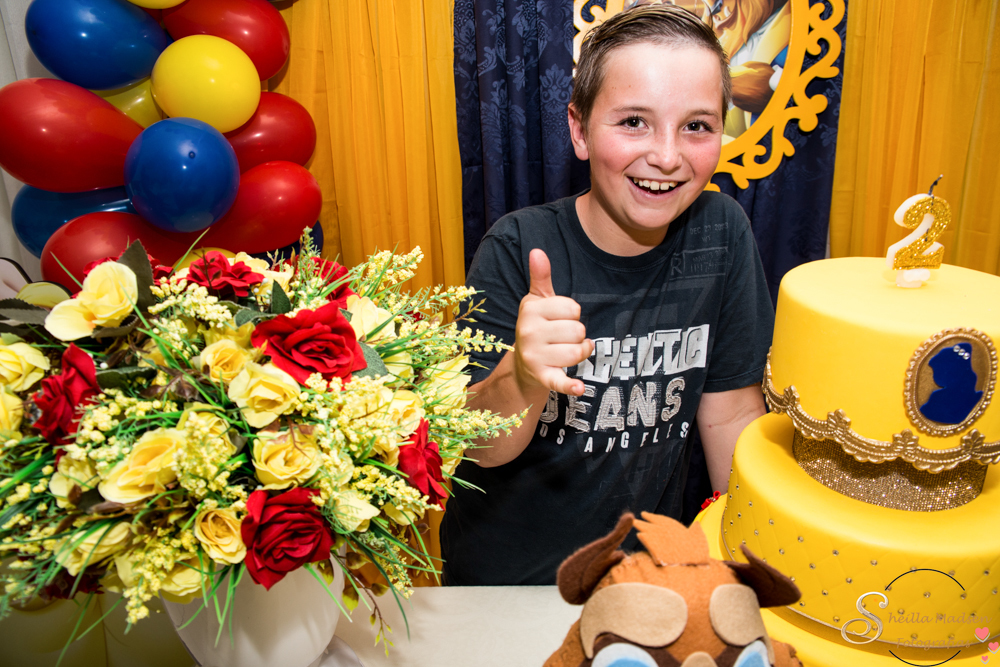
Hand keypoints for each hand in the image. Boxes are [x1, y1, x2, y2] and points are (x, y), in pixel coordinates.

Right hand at [514, 249, 593, 396]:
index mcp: (531, 310)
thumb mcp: (537, 301)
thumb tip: (537, 251)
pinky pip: (559, 380)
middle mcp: (530, 332)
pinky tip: (579, 388)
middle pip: (578, 330)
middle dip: (577, 335)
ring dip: (581, 352)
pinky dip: (570, 386)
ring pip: (578, 352)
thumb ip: (541, 277)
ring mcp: (534, 356)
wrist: (522, 364)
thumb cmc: (537, 327)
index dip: (572, 314)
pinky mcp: (542, 376)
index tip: (560, 319)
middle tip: (564, 338)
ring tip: (569, 351)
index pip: (573, 308)